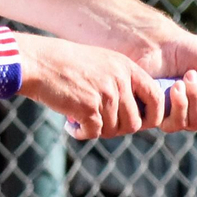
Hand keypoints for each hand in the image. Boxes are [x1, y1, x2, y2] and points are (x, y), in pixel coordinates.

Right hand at [16, 33, 163, 140]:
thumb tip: (135, 116)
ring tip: (82, 121)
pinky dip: (81, 133)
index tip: (139, 123)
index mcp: (127, 68)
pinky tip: (71, 126)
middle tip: (100, 124)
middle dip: (118, 129)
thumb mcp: (102, 64)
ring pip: (114, 130)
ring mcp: (106, 94)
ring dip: (98, 130)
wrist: (39, 62)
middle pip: (134, 123)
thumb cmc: (67, 64)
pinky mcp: (89, 107)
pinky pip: (94, 133)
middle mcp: (120, 80)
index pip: (156, 98)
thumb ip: (121, 83)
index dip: (152, 116)